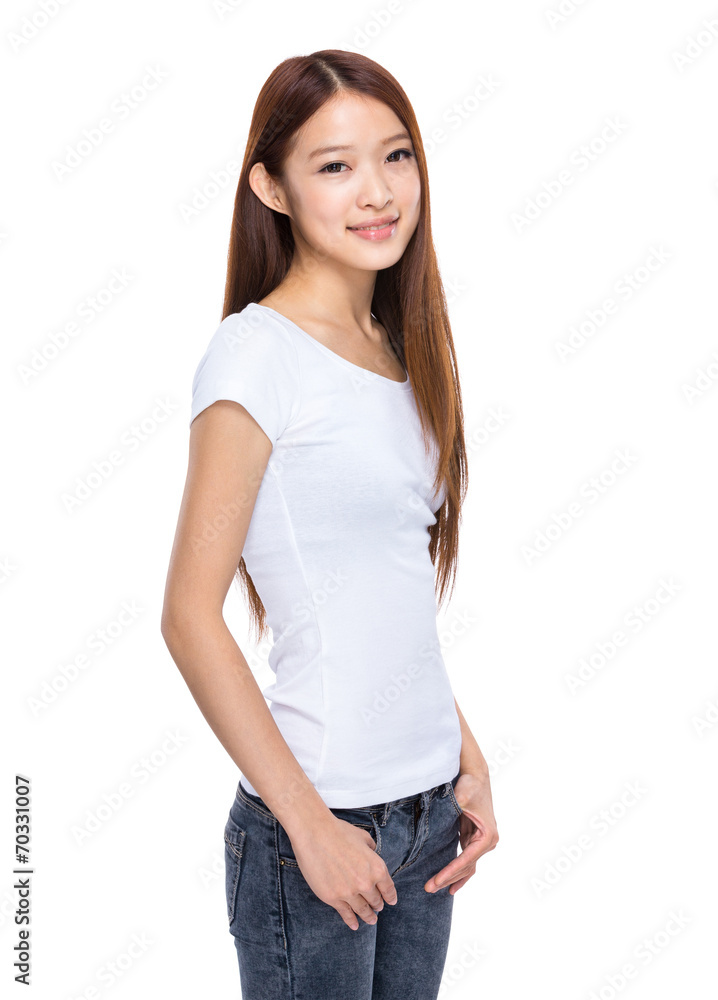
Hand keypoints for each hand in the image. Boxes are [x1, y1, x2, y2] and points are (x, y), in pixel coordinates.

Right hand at [290, 814, 397, 929]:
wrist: (315, 833)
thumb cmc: (339, 831)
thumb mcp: (363, 837)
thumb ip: (371, 850)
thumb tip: (373, 854)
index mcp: (377, 868)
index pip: (388, 889)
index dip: (390, 896)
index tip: (391, 901)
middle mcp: (366, 883)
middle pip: (376, 901)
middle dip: (378, 905)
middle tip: (378, 908)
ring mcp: (349, 892)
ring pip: (362, 910)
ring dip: (368, 916)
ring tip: (371, 920)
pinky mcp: (332, 898)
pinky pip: (345, 914)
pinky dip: (351, 921)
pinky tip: (355, 925)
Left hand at [424, 769, 498, 894]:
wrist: (475, 775)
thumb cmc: (471, 784)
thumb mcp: (462, 796)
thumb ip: (455, 807)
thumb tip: (442, 817)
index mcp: (487, 836)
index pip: (467, 859)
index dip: (451, 871)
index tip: (436, 881)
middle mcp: (487, 842)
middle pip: (466, 867)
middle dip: (447, 878)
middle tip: (428, 888)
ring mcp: (481, 842)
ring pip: (466, 867)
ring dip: (451, 878)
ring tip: (433, 888)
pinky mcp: (473, 839)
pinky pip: (466, 861)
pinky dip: (458, 873)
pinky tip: (449, 887)